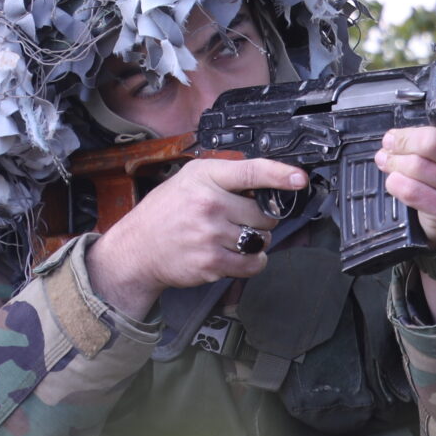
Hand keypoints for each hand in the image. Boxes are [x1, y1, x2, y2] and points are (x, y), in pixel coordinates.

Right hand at [85, 157, 306, 319]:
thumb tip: (267, 182)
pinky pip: (252, 264)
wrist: (136, 249)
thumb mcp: (188, 180)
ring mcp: (210, 234)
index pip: (250, 171)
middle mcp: (208, 203)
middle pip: (264, 214)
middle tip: (241, 221)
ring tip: (233, 238)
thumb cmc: (165, 213)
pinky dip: (252, 262)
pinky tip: (237, 255)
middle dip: (261, 219)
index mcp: (204, 177)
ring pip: (261, 240)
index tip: (299, 178)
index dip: (279, 175)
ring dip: (255, 242)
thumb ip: (224, 178)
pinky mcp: (212, 262)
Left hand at [377, 123, 435, 245]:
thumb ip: (426, 132)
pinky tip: (395, 180)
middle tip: (390, 144)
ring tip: (388, 162)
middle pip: (432, 142)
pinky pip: (412, 191)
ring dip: (393, 163)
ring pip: (417, 166)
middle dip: (402, 142)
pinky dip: (395, 183)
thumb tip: (393, 139)